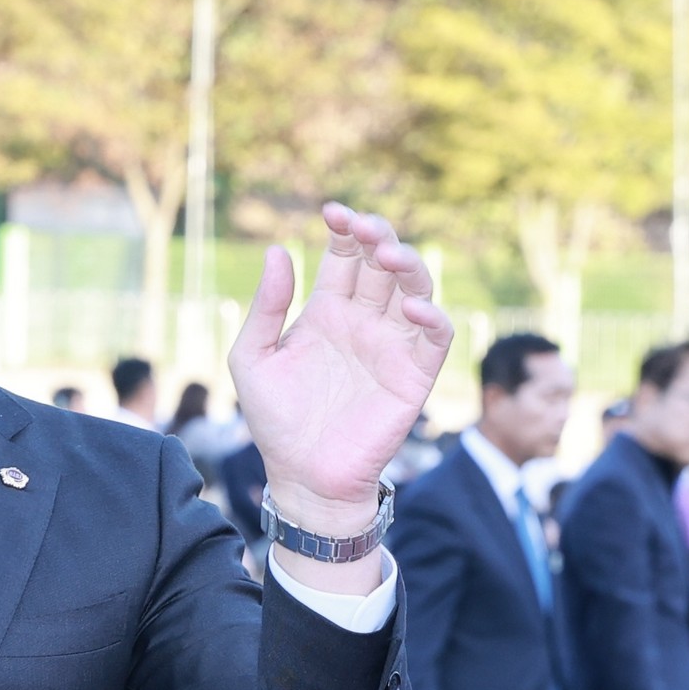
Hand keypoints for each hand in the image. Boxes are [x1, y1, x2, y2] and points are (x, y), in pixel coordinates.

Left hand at [230, 204, 451, 563]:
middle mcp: (364, 322)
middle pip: (383, 263)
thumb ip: (265, 308)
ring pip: (415, 288)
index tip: (332, 212)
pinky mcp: (414, 375)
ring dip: (409, 266)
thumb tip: (279, 252)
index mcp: (328, 312)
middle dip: (379, 237)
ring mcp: (392, 345)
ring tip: (389, 255)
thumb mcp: (252, 359)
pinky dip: (432, 315)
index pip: (346, 257)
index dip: (345, 229)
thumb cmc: (275, 421)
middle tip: (364, 228)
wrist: (302, 477)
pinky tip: (410, 306)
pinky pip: (436, 337)